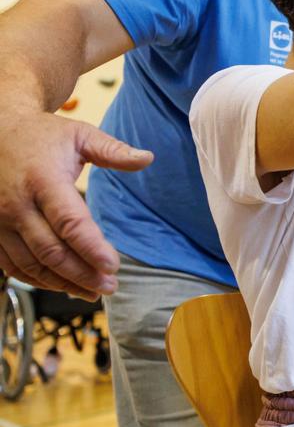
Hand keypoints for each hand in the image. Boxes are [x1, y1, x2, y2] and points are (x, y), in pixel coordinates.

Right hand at [0, 113, 152, 298]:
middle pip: (51, 251)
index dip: (92, 249)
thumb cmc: (42, 136)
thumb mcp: (80, 135)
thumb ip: (113, 150)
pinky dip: (38, 280)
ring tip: (92, 291)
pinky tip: (62, 285)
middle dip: (83, 273)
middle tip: (110, 286)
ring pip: (31, 264)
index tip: (113, 266)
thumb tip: (148, 158)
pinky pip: (12, 266)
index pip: (69, 222)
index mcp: (42, 179)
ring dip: (63, 283)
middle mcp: (15, 204)